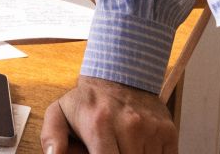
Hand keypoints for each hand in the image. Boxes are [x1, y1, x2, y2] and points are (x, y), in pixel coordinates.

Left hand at [41, 76, 177, 153]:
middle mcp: (129, 126)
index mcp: (99, 125)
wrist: (120, 74)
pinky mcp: (168, 131)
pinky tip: (137, 148)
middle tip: (109, 148)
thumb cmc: (88, 100)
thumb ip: (51, 137)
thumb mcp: (59, 113)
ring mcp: (151, 129)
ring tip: (121, 147)